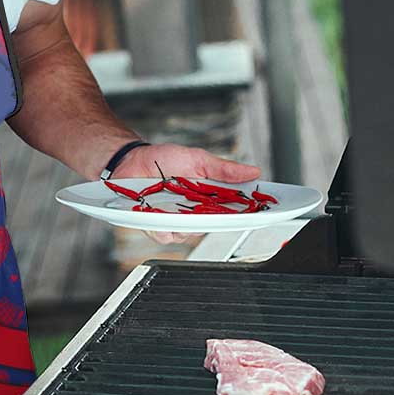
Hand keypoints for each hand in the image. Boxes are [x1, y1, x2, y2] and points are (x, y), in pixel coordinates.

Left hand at [114, 143, 261, 245]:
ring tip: (180, 206)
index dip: (249, 213)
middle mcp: (194, 213)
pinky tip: (160, 215)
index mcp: (208, 198)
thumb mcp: (197, 159)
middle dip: (218, 220)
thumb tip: (253, 171)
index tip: (262, 211)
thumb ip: (223, 169)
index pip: (233, 210)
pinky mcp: (155, 226)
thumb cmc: (163, 160)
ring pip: (189, 234)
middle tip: (218, 209)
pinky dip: (163, 227)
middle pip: (213, 226)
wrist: (131, 160)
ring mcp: (175, 221)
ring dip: (186, 222)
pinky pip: (165, 235)